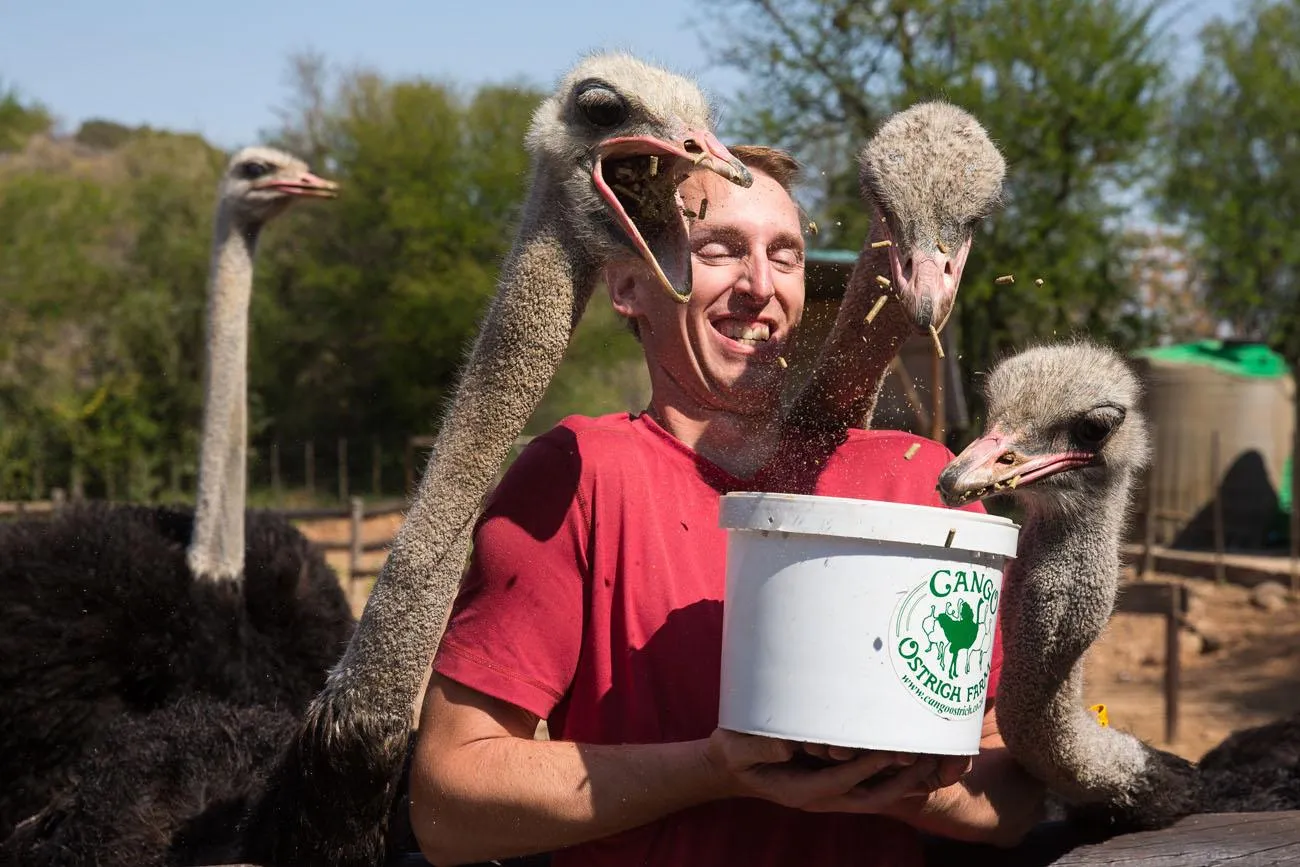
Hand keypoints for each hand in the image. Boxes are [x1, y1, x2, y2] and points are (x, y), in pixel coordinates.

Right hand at [704, 728, 943, 813]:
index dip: (868, 767)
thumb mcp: (735, 749)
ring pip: (877, 796)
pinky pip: (873, 788)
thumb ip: (759, 749)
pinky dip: (897, 780)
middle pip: (870, 797)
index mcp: (800, 789)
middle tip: (926, 759)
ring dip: (905, 783)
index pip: (842, 780)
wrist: (733, 770)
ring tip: (933, 762)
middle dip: (900, 782)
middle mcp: (822, 797)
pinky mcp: (836, 784)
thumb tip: (786, 748)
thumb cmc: (734, 754)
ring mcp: (831, 794)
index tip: (893, 751)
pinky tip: (917, 765)